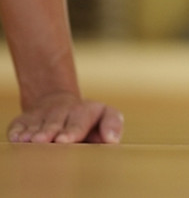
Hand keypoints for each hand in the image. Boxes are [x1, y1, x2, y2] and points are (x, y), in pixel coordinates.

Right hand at [7, 93, 122, 143]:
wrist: (59, 104)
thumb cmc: (89, 120)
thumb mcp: (106, 117)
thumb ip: (113, 126)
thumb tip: (112, 139)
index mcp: (87, 110)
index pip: (81, 120)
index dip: (73, 130)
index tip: (65, 140)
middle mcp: (64, 109)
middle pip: (57, 122)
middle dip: (52, 131)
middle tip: (47, 140)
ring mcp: (43, 112)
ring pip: (39, 124)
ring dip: (35, 133)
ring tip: (33, 141)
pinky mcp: (25, 118)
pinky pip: (19, 124)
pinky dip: (18, 131)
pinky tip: (18, 138)